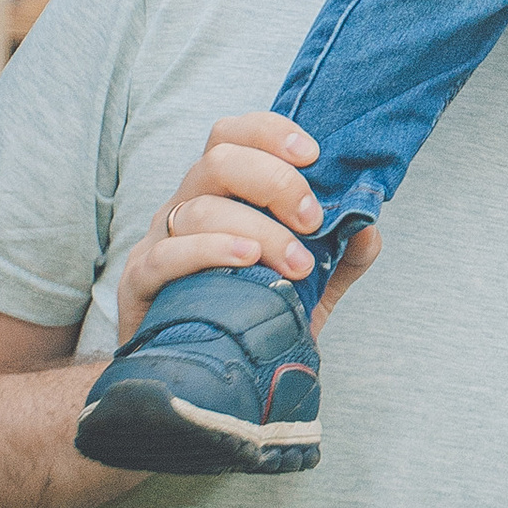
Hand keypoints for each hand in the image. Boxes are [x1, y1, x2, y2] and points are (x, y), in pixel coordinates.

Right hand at [112, 114, 380, 339]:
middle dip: (274, 181)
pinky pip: (167, 254)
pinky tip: (246, 261)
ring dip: (257, 229)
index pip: (233, 135)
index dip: (270, 132)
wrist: (198, 375)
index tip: (312, 155)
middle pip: (219, 159)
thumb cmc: (249, 315)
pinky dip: (209, 251)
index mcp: (221, 193)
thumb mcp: (308, 287)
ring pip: (199, 208)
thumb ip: (341, 257)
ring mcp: (159, 241)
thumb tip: (368, 228)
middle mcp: (187, 206)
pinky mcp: (140, 281)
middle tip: (312, 220)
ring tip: (296, 263)